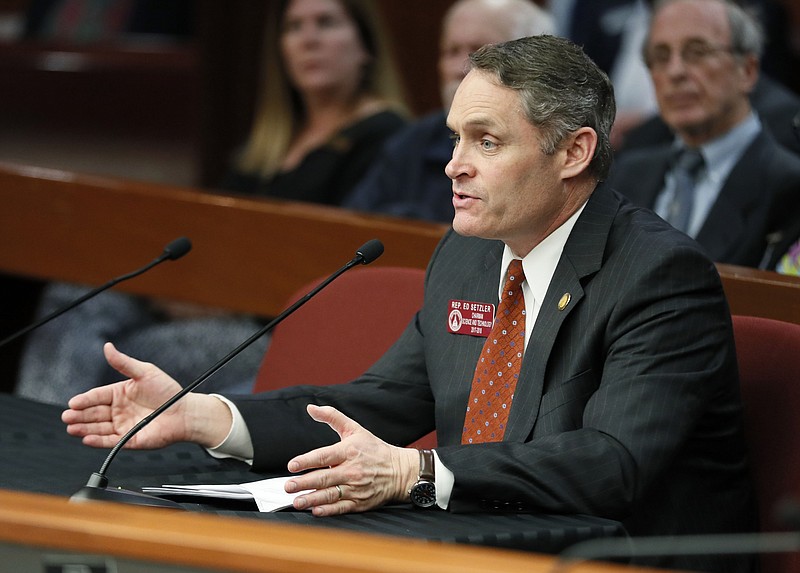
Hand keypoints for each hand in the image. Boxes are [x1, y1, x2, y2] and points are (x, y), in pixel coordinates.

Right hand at [61, 342, 230, 449]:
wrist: (185, 413)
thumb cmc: (169, 392)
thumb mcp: (145, 372)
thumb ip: (124, 363)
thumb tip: (107, 346)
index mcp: (120, 393)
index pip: (97, 396)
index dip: (84, 400)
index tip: (73, 402)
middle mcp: (118, 410)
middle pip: (93, 413)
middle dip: (79, 415)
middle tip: (67, 416)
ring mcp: (122, 425)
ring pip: (98, 427)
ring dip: (83, 428)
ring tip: (72, 428)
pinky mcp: (129, 440)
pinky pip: (110, 441)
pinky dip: (97, 441)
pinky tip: (86, 438)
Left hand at [285, 404, 418, 515]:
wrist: (399, 471)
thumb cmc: (374, 449)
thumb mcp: (355, 429)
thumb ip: (332, 416)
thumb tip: (311, 408)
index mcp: (349, 451)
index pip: (324, 455)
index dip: (307, 461)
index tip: (292, 465)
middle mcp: (352, 470)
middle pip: (324, 478)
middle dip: (304, 483)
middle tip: (288, 486)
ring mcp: (356, 488)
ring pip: (330, 495)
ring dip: (311, 499)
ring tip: (297, 501)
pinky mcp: (360, 502)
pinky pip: (341, 507)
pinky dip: (328, 510)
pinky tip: (316, 511)